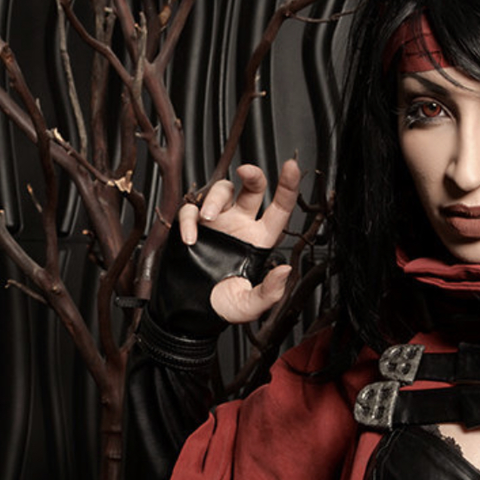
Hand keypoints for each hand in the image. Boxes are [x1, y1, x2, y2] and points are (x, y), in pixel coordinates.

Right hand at [177, 159, 300, 323]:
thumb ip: (269, 292)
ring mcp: (217, 223)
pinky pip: (190, 210)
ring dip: (215, 200)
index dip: (287, 187)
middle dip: (252, 174)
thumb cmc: (221, 307)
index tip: (291, 167)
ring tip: (208, 219)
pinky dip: (188, 220)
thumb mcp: (249, 305)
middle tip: (245, 172)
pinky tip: (190, 239)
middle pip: (251, 188)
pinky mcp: (193, 225)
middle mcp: (240, 225)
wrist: (190, 312)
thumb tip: (285, 271)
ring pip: (221, 191)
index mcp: (259, 240)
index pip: (279, 209)